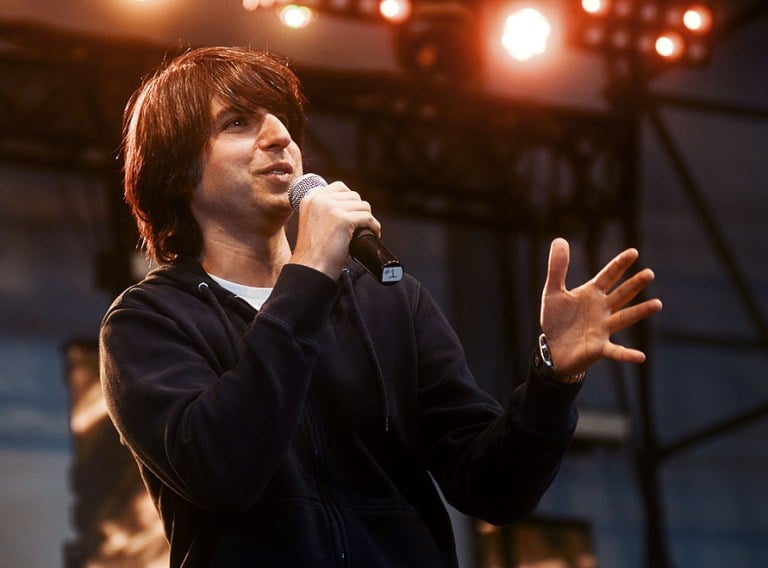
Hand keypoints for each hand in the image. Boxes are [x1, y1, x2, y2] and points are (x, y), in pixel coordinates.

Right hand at [290, 181, 380, 279]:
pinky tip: (373, 234)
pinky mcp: (343, 219)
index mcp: (310, 199)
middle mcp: (319, 199)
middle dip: (360, 210)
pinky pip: (368, 218)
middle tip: (360, 225)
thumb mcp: (313, 222)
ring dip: (368, 218)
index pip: (339, 187)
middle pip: (353, 195)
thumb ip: (324, 210)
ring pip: (363, 205)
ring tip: (366, 231)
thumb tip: (349, 205)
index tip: (353, 214)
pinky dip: (374, 227)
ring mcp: (331, 208)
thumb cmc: (313, 253)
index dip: (350, 200)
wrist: (310, 268)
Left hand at [539, 237, 662, 376]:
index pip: (608, 276)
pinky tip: (640, 356)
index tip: (633, 252)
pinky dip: (627, 354)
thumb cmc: (556, 320)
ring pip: (624, 318)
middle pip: (621, 294)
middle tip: (649, 273)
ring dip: (640, 312)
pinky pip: (616, 352)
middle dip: (634, 285)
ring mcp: (603, 329)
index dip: (619, 264)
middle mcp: (602, 309)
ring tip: (657, 304)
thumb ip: (557, 268)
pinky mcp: (599, 348)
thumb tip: (560, 239)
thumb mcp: (553, 292)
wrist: (552, 349)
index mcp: (592, 294)